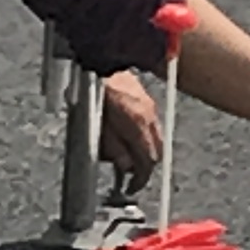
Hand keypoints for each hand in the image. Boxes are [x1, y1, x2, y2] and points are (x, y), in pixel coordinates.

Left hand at [100, 71, 161, 188]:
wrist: (100, 62)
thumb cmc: (93, 90)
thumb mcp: (97, 126)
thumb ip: (114, 149)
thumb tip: (124, 167)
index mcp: (137, 125)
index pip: (147, 162)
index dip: (140, 179)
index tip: (131, 187)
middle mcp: (148, 117)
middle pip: (157, 153)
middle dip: (144, 167)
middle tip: (129, 176)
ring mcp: (150, 108)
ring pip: (156, 140)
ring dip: (144, 151)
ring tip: (124, 154)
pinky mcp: (146, 101)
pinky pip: (152, 127)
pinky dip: (143, 137)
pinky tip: (126, 136)